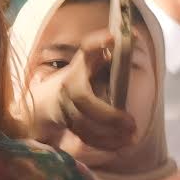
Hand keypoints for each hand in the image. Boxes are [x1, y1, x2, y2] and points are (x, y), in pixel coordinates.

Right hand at [30, 32, 135, 152]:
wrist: (48, 102)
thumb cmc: (83, 79)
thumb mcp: (93, 63)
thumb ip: (110, 52)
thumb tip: (131, 35)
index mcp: (81, 64)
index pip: (87, 49)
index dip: (97, 43)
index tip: (112, 37)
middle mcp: (68, 83)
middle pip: (82, 98)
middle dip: (107, 114)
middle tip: (132, 123)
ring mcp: (64, 105)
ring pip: (82, 123)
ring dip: (108, 133)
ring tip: (131, 137)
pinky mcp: (66, 123)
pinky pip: (84, 136)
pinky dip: (104, 143)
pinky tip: (123, 145)